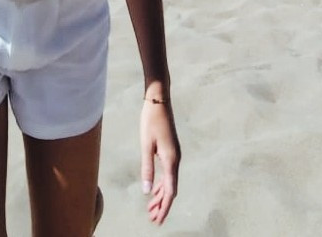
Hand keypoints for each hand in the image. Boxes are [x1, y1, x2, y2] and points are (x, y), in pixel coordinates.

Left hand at [140, 100, 179, 224]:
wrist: (159, 101)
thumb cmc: (150, 121)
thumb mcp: (146, 145)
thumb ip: (147, 168)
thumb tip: (146, 191)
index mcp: (171, 160)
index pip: (169, 191)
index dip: (164, 207)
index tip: (157, 220)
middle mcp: (175, 160)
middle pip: (170, 189)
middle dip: (162, 204)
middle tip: (152, 219)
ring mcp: (174, 155)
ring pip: (169, 182)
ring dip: (160, 195)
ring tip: (151, 208)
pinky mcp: (170, 150)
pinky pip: (168, 173)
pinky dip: (161, 184)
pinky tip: (153, 189)